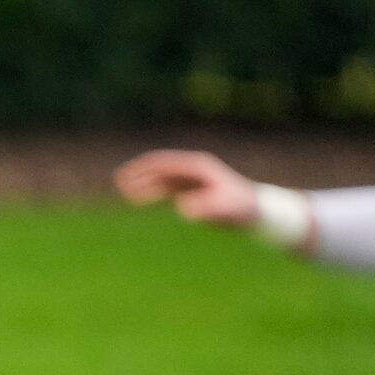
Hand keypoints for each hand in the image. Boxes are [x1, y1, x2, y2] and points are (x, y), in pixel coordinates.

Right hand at [115, 150, 259, 227]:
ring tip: (123, 191)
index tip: (127, 176)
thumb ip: (206, 207)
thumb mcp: (225, 209)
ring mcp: (192, 179)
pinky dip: (151, 192)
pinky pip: (166, 188)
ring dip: (143, 183)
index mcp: (198, 167)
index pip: (166, 164)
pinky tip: (139, 200)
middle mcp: (193, 170)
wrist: (256, 210)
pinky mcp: (192, 190)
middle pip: (160, 168)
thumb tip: (184, 208)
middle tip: (118, 181)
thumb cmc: (242, 209)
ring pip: (161, 178)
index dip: (145, 169)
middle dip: (139, 173)